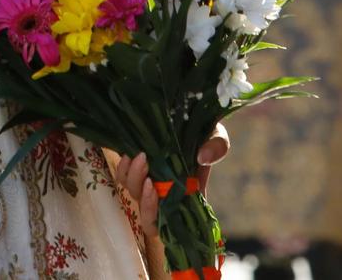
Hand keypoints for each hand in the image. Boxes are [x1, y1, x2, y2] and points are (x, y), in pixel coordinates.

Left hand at [111, 126, 230, 271]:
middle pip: (148, 216)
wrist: (187, 117)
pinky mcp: (138, 168)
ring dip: (134, 179)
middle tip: (149, 173)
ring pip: (135, 195)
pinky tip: (128, 156)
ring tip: (141, 157)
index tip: (157, 191)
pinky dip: (123, 170)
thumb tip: (203, 157)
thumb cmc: (205, 132)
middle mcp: (167, 195)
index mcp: (188, 196)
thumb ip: (217, 147)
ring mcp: (152, 182)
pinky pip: (124, 178)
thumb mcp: (216, 137)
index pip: (171, 224)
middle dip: (145, 199)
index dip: (159, 215)